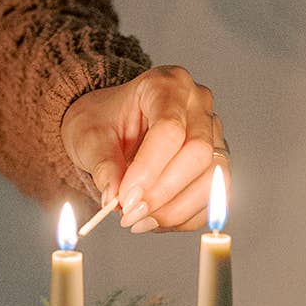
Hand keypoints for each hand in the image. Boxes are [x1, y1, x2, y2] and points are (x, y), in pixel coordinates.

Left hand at [60, 65, 228, 232]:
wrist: (111, 122)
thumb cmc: (102, 121)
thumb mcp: (88, 136)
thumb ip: (102, 164)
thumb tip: (113, 197)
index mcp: (167, 85)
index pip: (170, 130)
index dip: (148, 169)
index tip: (124, 199)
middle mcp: (198, 105)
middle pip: (198, 154)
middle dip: (163, 192)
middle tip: (130, 214)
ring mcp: (213, 134)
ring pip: (212, 180)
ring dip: (175, 210)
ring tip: (138, 221)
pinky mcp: (216, 163)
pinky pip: (213, 199)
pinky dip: (184, 218)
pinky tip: (154, 221)